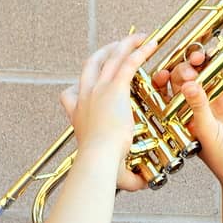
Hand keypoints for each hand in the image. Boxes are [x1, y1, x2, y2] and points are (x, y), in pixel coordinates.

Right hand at [58, 33, 158, 180]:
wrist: (99, 160)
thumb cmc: (102, 169)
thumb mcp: (116, 173)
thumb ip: (130, 178)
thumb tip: (143, 185)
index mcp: (79, 116)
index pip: (69, 96)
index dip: (77, 87)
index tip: (88, 85)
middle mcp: (85, 99)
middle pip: (90, 64)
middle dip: (105, 52)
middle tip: (119, 46)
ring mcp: (97, 90)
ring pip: (110, 57)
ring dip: (125, 44)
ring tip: (141, 37)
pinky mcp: (113, 88)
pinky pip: (128, 62)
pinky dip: (139, 51)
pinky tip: (152, 43)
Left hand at [153, 45, 222, 184]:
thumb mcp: (207, 133)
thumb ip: (199, 107)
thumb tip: (187, 84)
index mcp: (179, 121)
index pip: (166, 96)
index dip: (162, 82)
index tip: (163, 73)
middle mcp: (192, 111)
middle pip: (182, 83)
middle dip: (182, 70)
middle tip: (188, 68)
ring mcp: (211, 104)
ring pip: (202, 77)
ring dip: (199, 65)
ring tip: (199, 57)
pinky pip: (221, 79)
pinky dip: (218, 68)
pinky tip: (215, 58)